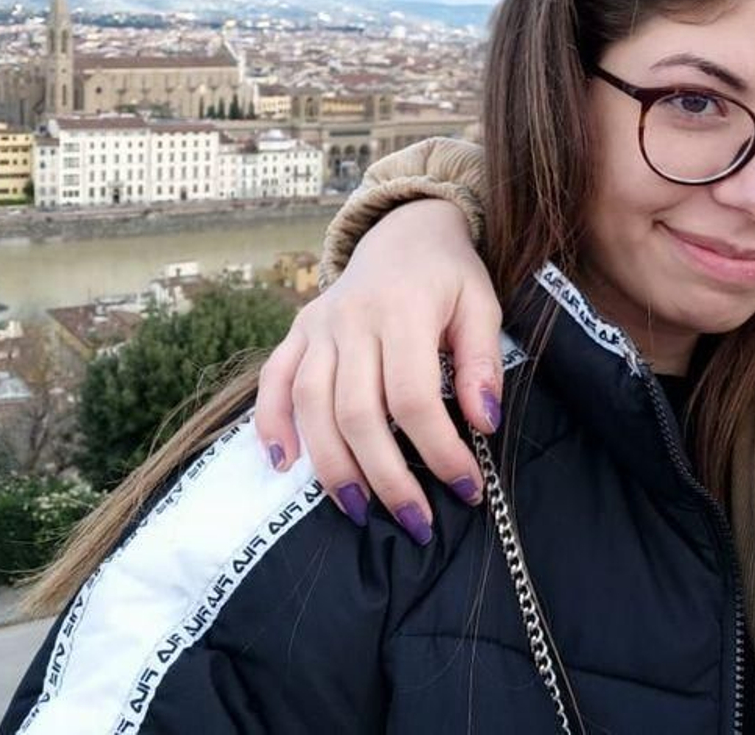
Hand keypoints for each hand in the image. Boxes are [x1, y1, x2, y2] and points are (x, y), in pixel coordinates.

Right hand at [254, 199, 502, 543]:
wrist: (405, 231)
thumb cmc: (450, 278)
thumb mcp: (482, 306)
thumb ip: (482, 363)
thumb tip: (483, 424)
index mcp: (403, 309)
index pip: (414, 397)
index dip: (439, 450)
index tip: (466, 488)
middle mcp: (352, 318)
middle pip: (358, 412)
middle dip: (387, 477)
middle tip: (416, 523)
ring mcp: (318, 325)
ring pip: (312, 405)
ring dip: (332, 467)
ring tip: (360, 512)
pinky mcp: (297, 331)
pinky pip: (273, 380)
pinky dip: (271, 423)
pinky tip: (284, 465)